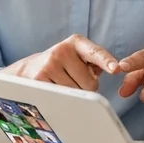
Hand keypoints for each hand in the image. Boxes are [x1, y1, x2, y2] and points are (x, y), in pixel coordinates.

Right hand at [4, 34, 119, 90]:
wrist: (28, 69)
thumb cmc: (61, 65)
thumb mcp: (78, 57)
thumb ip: (95, 63)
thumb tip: (111, 69)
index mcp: (76, 43)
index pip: (95, 53)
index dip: (106, 61)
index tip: (115, 69)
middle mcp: (62, 51)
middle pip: (90, 83)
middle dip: (86, 87)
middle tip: (71, 80)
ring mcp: (49, 65)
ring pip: (77, 94)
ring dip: (73, 95)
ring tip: (61, 84)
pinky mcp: (40, 80)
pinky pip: (63, 99)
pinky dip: (62, 99)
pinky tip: (53, 91)